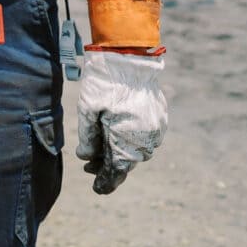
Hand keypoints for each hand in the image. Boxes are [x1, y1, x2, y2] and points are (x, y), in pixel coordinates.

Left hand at [75, 50, 166, 193]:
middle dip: (108, 165)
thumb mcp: (88, 110)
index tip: (97, 190)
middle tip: (89, 166)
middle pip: (126, 162)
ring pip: (136, 149)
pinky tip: (116, 132)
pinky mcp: (160, 118)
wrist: (129, 56)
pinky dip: (129, 138)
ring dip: (120, 151)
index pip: (115, 172)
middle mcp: (145, 140)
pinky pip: (144, 136)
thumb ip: (88, 138)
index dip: (105, 183)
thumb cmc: (104, 82)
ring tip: (102, 148)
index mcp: (125, 142)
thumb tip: (87, 158)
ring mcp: (156, 129)